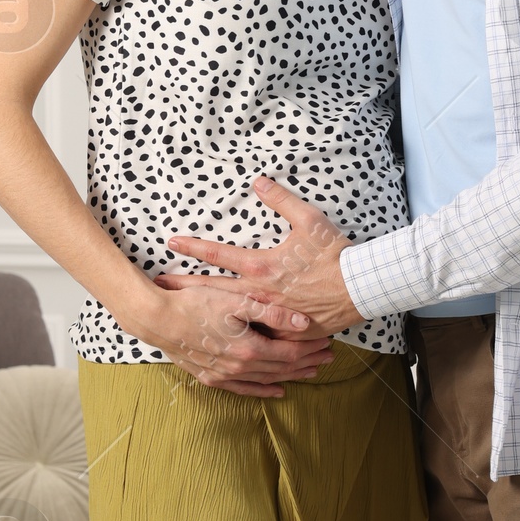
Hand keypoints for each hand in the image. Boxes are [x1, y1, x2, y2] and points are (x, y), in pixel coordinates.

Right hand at [139, 271, 331, 398]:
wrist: (157, 319)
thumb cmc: (195, 303)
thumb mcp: (236, 301)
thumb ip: (272, 313)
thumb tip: (304, 323)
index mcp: (249, 348)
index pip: (290, 353)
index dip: (311, 349)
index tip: (327, 343)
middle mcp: (240, 367)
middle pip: (283, 369)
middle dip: (308, 363)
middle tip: (328, 357)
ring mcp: (224, 375)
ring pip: (267, 380)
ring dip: (291, 376)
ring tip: (312, 371)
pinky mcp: (211, 377)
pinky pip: (244, 389)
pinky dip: (263, 390)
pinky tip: (277, 390)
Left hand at [168, 176, 361, 334]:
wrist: (359, 287)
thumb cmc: (334, 254)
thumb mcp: (310, 220)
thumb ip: (281, 199)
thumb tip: (259, 181)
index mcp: (261, 265)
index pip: (217, 254)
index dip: (192, 247)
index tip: (171, 242)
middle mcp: (259, 292)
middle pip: (212, 290)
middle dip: (184, 287)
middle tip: (160, 287)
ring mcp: (269, 314)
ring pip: (229, 316)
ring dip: (205, 314)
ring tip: (183, 315)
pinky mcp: (283, 331)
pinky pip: (256, 335)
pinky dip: (237, 336)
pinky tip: (221, 339)